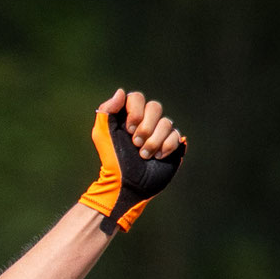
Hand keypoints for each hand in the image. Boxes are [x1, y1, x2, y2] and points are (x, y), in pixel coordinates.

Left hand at [80, 88, 185, 232]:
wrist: (126, 186)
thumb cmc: (112, 161)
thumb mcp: (102, 136)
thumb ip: (107, 111)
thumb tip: (121, 92)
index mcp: (128, 116)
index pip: (137, 98)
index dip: (135, 112)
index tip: (128, 130)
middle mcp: (146, 121)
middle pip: (155, 107)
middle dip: (145, 127)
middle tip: (135, 144)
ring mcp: (160, 132)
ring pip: (167, 122)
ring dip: (153, 141)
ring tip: (144, 156)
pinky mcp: (172, 144)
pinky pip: (177, 135)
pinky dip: (166, 147)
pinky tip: (157, 157)